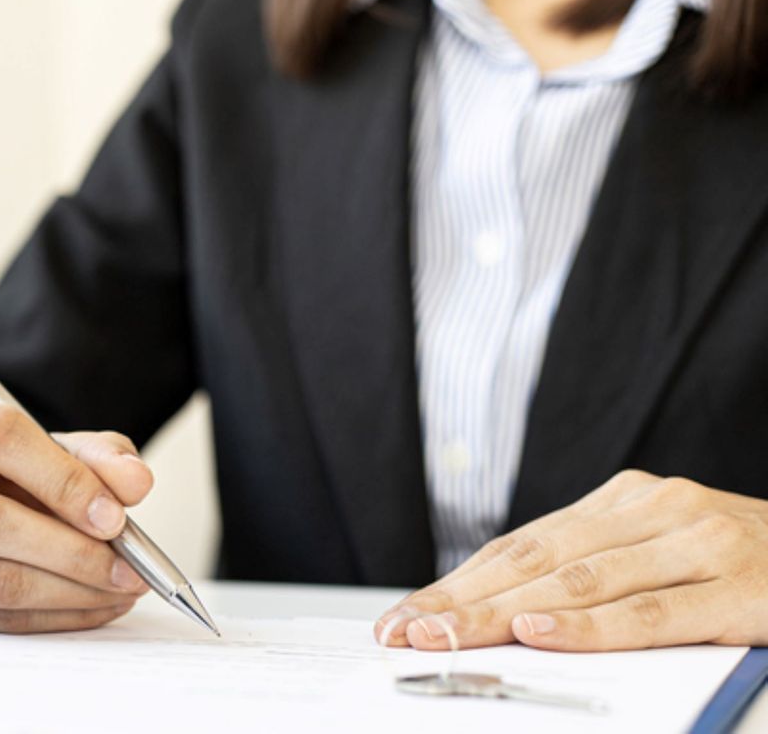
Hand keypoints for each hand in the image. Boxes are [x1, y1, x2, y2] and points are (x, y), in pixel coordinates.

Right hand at [0, 394, 153, 639]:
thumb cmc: (4, 472)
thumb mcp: (50, 448)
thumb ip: (96, 458)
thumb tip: (134, 483)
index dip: (62, 479)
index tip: (115, 515)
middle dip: (71, 552)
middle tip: (129, 568)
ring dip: (70, 592)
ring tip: (120, 589)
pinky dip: (52, 618)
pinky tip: (91, 605)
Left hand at [375, 470, 767, 651]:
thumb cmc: (750, 566)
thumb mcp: (667, 553)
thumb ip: (597, 573)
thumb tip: (504, 615)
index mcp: (627, 499)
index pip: (521, 545)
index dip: (455, 583)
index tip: (402, 615)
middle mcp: (657, 509)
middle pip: (535, 560)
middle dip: (460, 600)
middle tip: (405, 631)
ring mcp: (699, 542)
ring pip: (580, 581)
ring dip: (503, 614)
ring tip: (448, 636)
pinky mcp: (739, 586)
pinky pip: (651, 612)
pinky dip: (589, 625)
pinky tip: (540, 633)